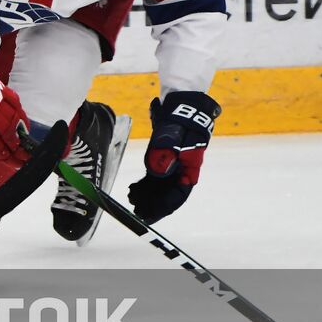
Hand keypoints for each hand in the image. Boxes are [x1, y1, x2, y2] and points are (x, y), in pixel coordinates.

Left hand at [127, 90, 220, 223]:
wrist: (182, 106)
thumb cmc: (181, 121)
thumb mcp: (173, 135)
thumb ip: (165, 152)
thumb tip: (157, 172)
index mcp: (190, 170)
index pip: (177, 196)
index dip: (162, 208)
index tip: (147, 216)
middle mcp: (182, 172)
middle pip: (167, 195)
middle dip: (152, 205)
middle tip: (135, 211)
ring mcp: (173, 167)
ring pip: (159, 189)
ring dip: (147, 197)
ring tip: (131, 200)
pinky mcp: (163, 160)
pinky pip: (154, 179)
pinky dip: (144, 186)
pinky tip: (133, 190)